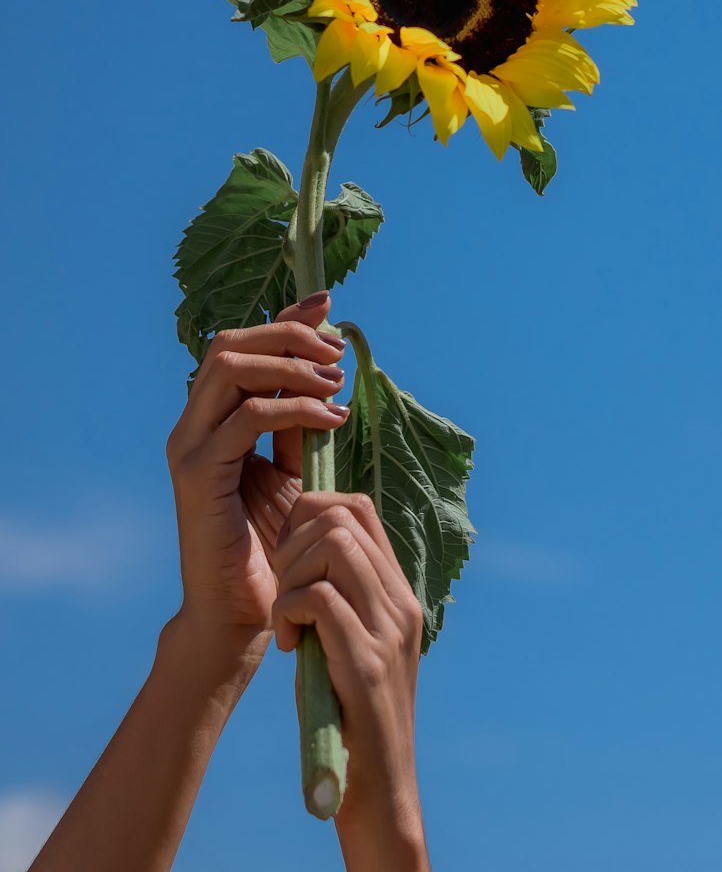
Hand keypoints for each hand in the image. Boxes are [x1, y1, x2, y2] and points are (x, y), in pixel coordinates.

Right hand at [166, 292, 349, 636]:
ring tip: (335, 383)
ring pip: (230, 367)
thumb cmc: (271, 545)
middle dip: (288, 335)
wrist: (243, 616)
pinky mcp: (198, 474)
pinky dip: (294, 409)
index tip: (328, 302)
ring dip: (291, 366)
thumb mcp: (291, 468)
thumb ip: (297, 420)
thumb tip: (327, 368)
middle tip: (336, 353)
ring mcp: (188, 446)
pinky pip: (247, 417)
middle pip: (229, 343)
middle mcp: (191, 425)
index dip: (283, 317)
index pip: (239, 345)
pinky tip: (330, 419)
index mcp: (209, 418)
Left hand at [272, 492, 429, 870]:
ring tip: (285, 617)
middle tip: (280, 588)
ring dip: (291, 574)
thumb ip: (338, 598)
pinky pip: (320, 596)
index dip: (312, 511)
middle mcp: (400, 602)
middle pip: (344, 516)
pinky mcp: (367, 661)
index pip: (360, 508)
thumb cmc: (350, 714)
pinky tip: (287, 644)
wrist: (378, 787)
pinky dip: (289, 608)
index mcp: (397, 594)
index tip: (286, 557)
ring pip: (333, 545)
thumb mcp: (347, 642)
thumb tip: (297, 549)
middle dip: (293, 541)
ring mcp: (388, 629)